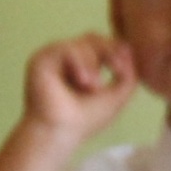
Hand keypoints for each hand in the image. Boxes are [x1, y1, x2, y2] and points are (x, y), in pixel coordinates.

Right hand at [22, 33, 138, 142]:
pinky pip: (67, 48)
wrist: (62, 133)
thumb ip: (129, 73)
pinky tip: (84, 82)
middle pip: (92, 38)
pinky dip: (81, 63)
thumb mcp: (118, 94)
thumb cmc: (86, 118)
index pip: (101, 44)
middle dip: (109, 51)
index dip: (116, 50)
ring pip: (82, 42)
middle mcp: (64, 58)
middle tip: (118, 70)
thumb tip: (128, 50)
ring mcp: (52, 57)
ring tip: (95, 87)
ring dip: (94, 63)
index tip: (123, 69)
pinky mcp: (41, 59)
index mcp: (80, 64)